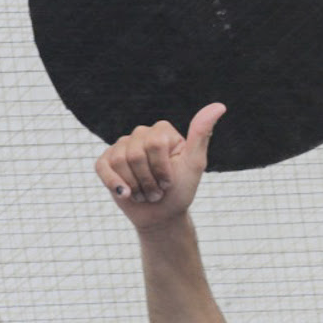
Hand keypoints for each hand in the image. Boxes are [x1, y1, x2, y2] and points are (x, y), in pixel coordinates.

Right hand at [95, 104, 224, 231]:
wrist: (162, 216)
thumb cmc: (180, 190)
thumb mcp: (194, 164)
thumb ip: (201, 134)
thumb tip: (219, 106)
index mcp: (162, 131)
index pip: (155, 144)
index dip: (162, 170)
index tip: (170, 182)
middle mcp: (141, 134)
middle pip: (135, 154)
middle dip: (148, 181)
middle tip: (157, 191)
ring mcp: (122, 146)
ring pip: (119, 161)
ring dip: (135, 186)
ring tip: (145, 193)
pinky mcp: (106, 161)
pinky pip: (103, 167)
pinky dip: (114, 184)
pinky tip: (126, 193)